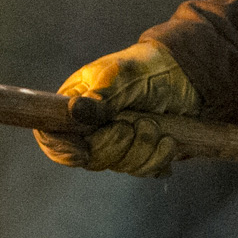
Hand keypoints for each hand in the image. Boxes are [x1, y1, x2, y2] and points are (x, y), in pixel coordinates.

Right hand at [36, 38, 203, 177]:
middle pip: (89, 159)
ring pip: (119, 166)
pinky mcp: (141, 151)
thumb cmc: (147, 67)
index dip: (63, 150)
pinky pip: (143, 170)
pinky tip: (168, 141)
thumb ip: (99, 97)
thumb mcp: (122, 76)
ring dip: (142, 148)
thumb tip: (73, 112)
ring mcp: (116, 141)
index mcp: (76, 104)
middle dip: (116, 145)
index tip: (83, 152)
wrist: (186, 72)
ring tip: (155, 125)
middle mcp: (92, 127)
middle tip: (134, 123)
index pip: (52, 137)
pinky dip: (158, 158)